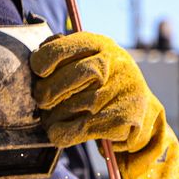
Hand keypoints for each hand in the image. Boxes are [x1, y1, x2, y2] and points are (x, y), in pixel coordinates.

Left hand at [31, 32, 178, 178]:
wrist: (142, 108)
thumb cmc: (104, 82)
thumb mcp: (89, 58)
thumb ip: (64, 51)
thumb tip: (37, 57)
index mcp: (101, 44)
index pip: (69, 46)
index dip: (47, 58)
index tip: (39, 71)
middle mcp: (116, 64)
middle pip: (77, 75)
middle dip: (51, 90)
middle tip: (41, 100)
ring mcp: (123, 91)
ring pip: (79, 105)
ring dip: (56, 116)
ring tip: (48, 119)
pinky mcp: (126, 118)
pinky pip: (86, 128)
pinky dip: (66, 133)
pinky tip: (60, 132)